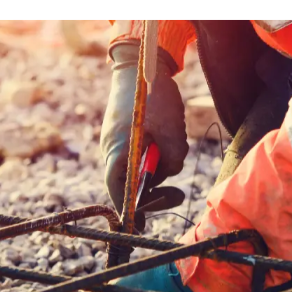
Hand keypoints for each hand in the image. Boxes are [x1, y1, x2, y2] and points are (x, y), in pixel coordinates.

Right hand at [101, 43, 188, 216]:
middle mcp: (115, 151)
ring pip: (142, 170)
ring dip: (161, 166)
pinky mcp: (129, 137)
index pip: (118, 191)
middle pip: (131, 185)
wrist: (139, 65)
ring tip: (174, 140)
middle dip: (155, 191)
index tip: (141, 226)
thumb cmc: (152, 96)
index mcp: (118, 151)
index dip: (129, 211)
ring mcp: (120, 144)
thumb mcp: (171, 130)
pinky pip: (144, 156)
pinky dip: (159, 153)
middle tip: (176, 194)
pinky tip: (169, 133)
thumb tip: (170, 174)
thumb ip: (172, 158)